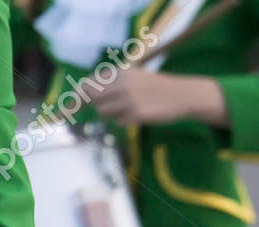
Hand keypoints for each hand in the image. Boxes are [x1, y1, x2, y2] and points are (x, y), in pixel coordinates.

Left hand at [88, 70, 229, 127]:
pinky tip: (137, 114)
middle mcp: (123, 84)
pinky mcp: (135, 114)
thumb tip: (82, 90)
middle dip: (96, 104)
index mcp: (121, 72)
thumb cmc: (155, 87)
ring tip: (128, 108)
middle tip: (112, 105)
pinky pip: (118, 122)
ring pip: (103, 111)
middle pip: (93, 98)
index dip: (80, 94)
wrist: (182, 94)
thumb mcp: (133, 77)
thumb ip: (110, 82)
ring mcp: (128, 99)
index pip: (89, 83)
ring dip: (111, 113)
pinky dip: (123, 120)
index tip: (76, 103)